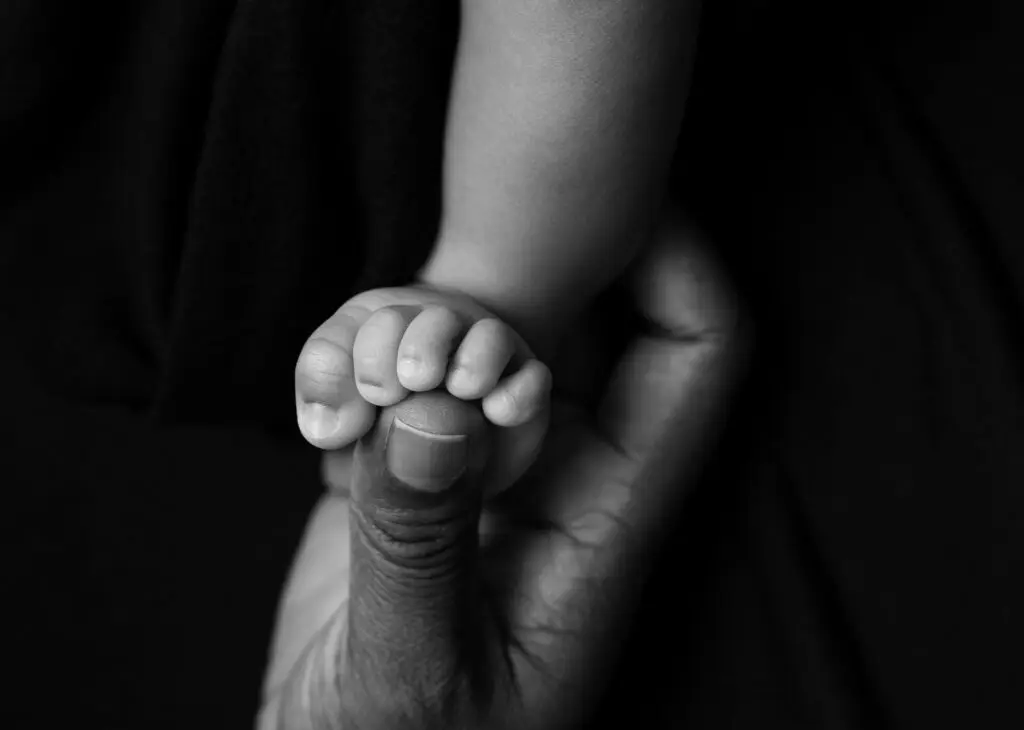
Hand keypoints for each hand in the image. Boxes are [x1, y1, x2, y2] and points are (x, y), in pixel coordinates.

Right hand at [261, 215, 744, 728]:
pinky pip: (400, 376)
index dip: (678, 264)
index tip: (619, 199)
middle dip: (504, 286)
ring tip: (343, 385)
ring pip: (475, 339)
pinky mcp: (410, 474)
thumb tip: (435, 411)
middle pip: (576, 323)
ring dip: (410, 328)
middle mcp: (555, 478)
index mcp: (604, 524)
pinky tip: (318, 413)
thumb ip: (421, 548)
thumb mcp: (416, 675)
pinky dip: (357, 362)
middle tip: (412, 314)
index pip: (690, 361)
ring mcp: (481, 470)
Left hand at [294, 282, 550, 496]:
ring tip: (458, 390)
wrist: (450, 443)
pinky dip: (518, 393)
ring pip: (488, 338)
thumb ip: (326, 407)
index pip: (354, 330)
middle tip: (410, 384)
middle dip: (418, 348)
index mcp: (376, 329)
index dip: (357, 363)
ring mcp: (486, 360)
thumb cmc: (385, 419)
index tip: (366, 403)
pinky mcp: (524, 391)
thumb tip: (332, 425)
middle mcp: (436, 332)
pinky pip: (532, 380)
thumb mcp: (342, 415)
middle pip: (430, 320)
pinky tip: (498, 412)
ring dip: (472, 361)